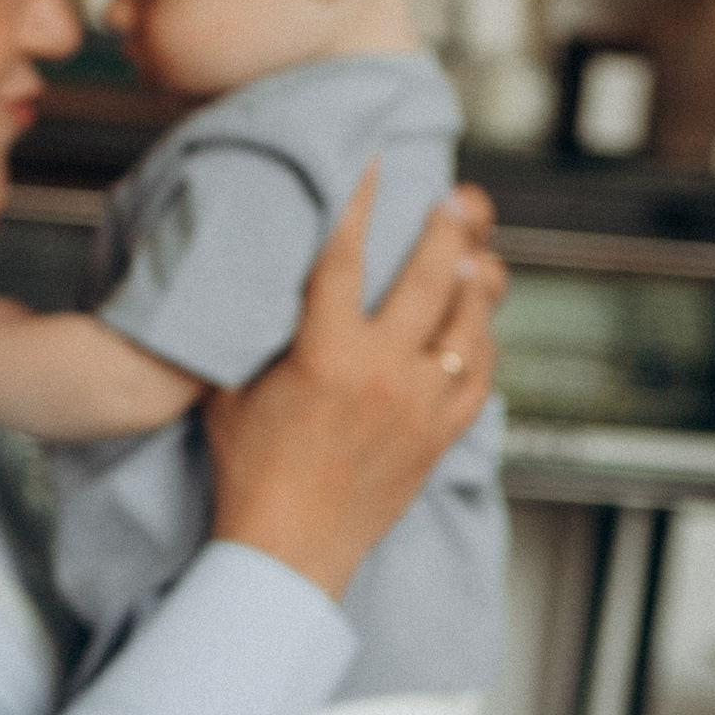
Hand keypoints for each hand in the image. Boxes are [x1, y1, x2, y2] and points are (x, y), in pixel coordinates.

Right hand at [204, 171, 501, 599]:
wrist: (286, 550)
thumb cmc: (248, 474)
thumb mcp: (232, 391)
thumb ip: (258, 335)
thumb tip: (267, 287)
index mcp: (323, 354)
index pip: (345, 257)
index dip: (359, 202)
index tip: (375, 164)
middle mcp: (381, 373)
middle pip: (429, 278)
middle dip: (449, 229)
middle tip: (460, 197)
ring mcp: (418, 406)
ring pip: (470, 326)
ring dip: (479, 282)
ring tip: (482, 252)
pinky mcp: (437, 438)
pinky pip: (479, 379)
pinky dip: (482, 345)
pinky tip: (479, 326)